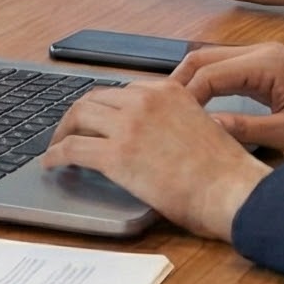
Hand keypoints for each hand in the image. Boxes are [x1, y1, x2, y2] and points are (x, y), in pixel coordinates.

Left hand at [43, 78, 268, 239]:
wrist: (233, 192)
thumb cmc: (226, 172)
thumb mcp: (201, 127)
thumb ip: (173, 121)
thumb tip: (153, 137)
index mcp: (168, 90)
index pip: (123, 91)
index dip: (106, 107)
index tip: (97, 120)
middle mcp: (144, 100)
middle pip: (95, 98)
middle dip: (79, 115)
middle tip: (70, 131)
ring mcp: (128, 125)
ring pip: (79, 115)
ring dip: (63, 131)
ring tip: (57, 146)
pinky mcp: (115, 154)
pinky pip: (72, 147)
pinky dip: (55, 154)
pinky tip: (51, 164)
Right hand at [173, 42, 283, 167]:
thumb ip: (243, 128)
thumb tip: (203, 129)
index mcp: (267, 64)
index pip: (208, 73)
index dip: (184, 96)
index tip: (168, 120)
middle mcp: (263, 53)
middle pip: (203, 58)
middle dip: (178, 83)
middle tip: (158, 111)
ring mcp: (266, 58)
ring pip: (213, 62)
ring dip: (191, 82)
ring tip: (172, 109)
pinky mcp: (269, 69)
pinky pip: (228, 70)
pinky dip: (208, 84)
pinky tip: (198, 104)